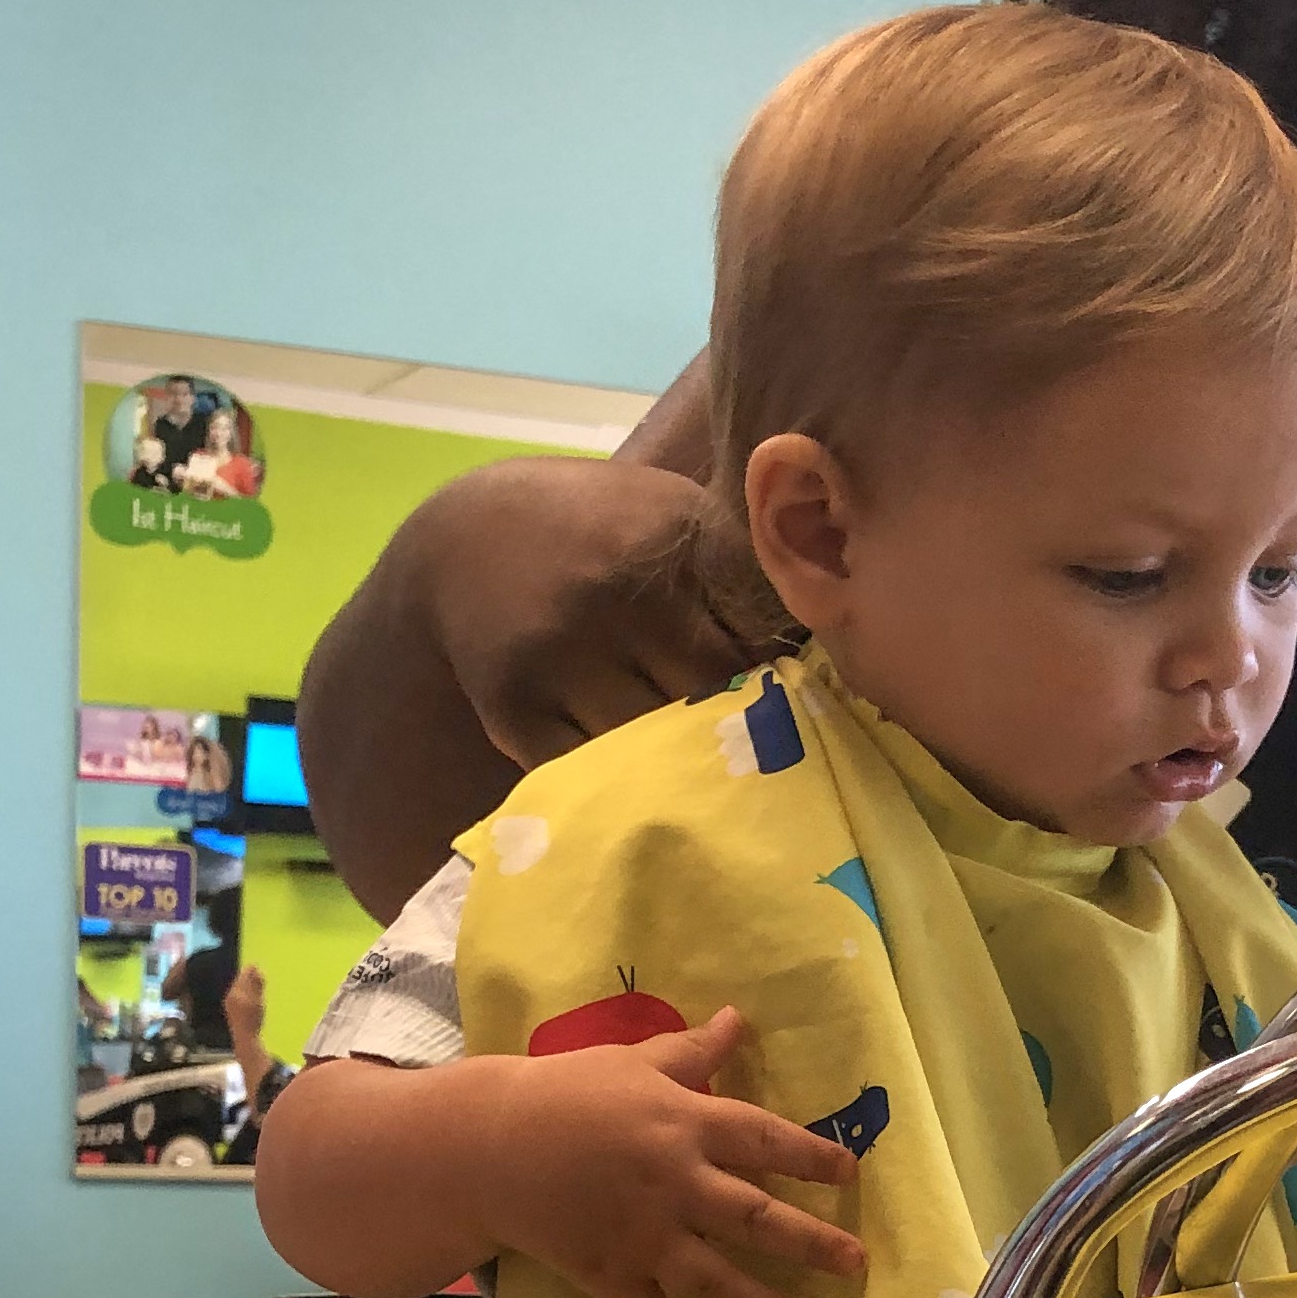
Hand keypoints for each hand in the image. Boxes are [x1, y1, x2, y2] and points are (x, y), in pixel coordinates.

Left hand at [221, 964, 268, 1065]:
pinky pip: (237, 996)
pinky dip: (244, 992)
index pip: (243, 976)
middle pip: (239, 982)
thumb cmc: (253, 1020)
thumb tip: (256, 969)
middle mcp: (230, 996)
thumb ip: (256, 985)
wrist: (244, 1038)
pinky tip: (249, 996)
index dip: (250, 970)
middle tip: (255, 970)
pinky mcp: (231, 1010)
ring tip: (254, 982)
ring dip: (245, 984)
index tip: (255, 964)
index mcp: (236, 992)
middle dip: (247, 976)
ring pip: (238, 989)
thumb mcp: (258, 1001)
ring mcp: (229, 1004)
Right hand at [429, 455, 759, 776]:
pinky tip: (623, 767)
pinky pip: (592, 774)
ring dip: (674, 762)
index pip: (764, 634)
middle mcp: (619, 589)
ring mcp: (562, 651)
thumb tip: (831, 651)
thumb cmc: (602, 533)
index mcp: (678, 533)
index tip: (780, 693)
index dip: (778, 673)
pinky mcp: (514, 707)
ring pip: (657, 747)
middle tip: (739, 745)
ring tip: (682, 760)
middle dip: (732, 724)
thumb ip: (741, 573)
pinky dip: (614, 781)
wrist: (466, 537)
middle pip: (717, 699)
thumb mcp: (672, 516)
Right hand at [489, 1007, 865, 1297]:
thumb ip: (692, 1051)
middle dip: (811, 1243)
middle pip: (755, 1218)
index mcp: (684, 1122)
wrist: (486, 1144)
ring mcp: (643, 1234)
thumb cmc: (564, 1093)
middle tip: (856, 1264)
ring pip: (715, 1280)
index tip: (850, 1174)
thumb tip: (738, 1017)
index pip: (764, 1139)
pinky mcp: (607, 1272)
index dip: (811, 1156)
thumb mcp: (633, 1061)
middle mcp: (675, 1182)